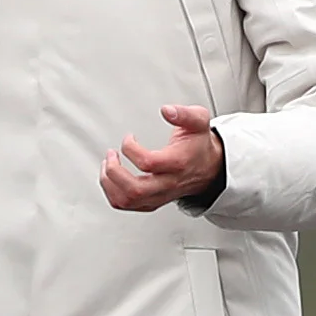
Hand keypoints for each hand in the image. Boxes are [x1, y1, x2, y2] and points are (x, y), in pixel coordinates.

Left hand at [102, 104, 224, 212]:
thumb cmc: (198, 144)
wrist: (209, 167)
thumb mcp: (199, 121)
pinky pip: (126, 205)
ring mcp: (159, 195)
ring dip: (109, 183)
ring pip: (127, 200)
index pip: (148, 163)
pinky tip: (110, 178)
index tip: (129, 137)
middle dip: (114, 171)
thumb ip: (184, 114)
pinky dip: (111, 193)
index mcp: (178, 163)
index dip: (131, 148)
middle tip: (111, 154)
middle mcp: (168, 183)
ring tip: (107, 165)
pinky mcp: (152, 202)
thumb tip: (166, 110)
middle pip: (135, 189)